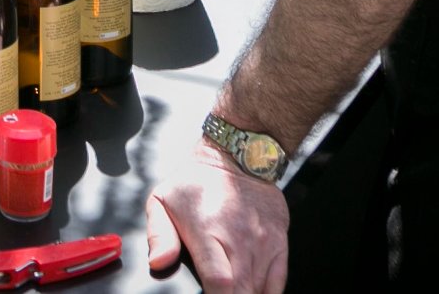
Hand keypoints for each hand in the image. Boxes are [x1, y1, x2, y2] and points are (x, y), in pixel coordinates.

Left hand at [147, 146, 289, 291]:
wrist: (237, 157)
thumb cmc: (197, 182)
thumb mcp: (163, 199)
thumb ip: (158, 235)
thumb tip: (158, 262)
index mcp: (208, 231)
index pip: (218, 281)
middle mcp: (239, 239)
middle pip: (242, 292)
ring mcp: (263, 242)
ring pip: (260, 290)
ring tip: (232, 292)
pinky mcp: (280, 243)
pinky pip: (278, 283)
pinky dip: (267, 293)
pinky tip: (252, 292)